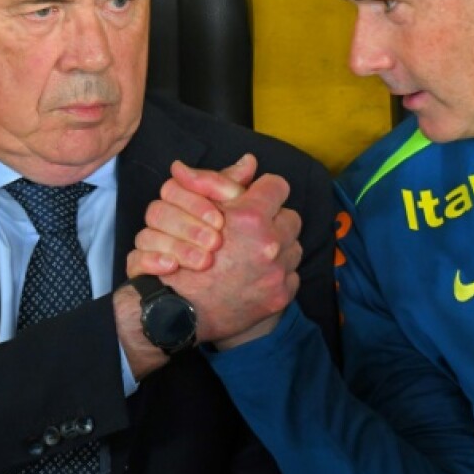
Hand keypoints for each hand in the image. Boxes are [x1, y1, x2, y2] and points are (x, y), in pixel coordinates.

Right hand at [131, 156, 302, 347]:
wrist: (179, 311)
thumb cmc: (183, 258)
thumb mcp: (195, 211)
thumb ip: (223, 182)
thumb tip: (250, 162)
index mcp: (251, 218)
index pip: (278, 186)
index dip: (263, 191)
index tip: (253, 201)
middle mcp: (270, 244)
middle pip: (290, 217)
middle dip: (273, 222)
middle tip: (251, 232)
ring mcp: (278, 272)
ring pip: (293, 246)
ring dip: (277, 247)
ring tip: (251, 255)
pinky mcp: (281, 295)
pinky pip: (292, 274)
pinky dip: (277, 274)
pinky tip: (254, 276)